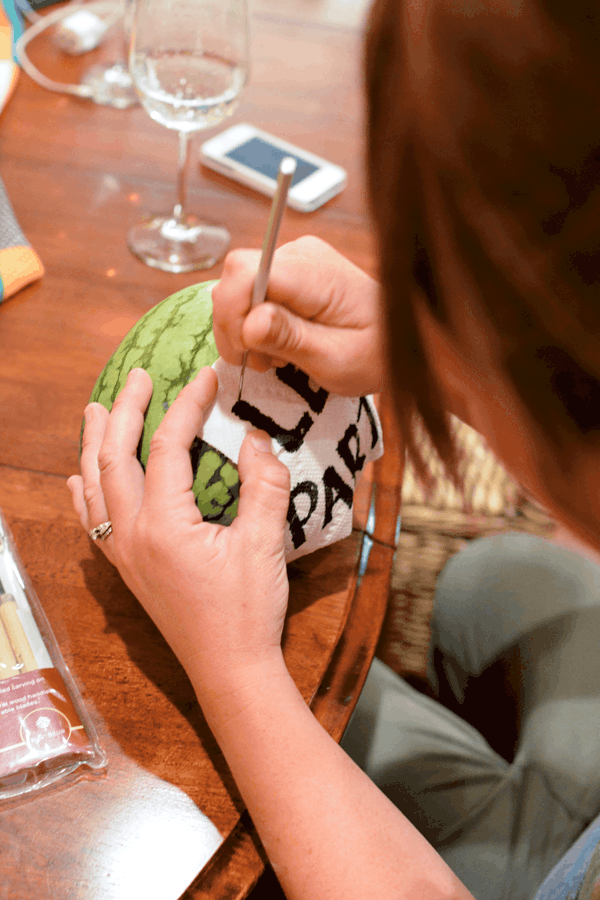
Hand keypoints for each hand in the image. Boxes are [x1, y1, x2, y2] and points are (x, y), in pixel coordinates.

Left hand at [67, 367, 290, 700]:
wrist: (229, 669)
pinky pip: (92, 521)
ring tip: (97, 410)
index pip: (166, 448)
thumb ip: (263, 485)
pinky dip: (84, 492)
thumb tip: (255, 437)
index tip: (206, 377)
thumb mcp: (265, 543)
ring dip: (95, 444)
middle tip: (137, 376)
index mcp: (165, 524)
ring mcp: (124, 554)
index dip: (186, 406)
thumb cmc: (248, 611)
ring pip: (95, 487)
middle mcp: (133, 535)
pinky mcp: (127, 569)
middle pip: (115, 458)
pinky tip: (78, 479)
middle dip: (124, 411)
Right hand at [212, 236, 384, 395]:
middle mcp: (300, 255)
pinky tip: (276, 346)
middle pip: (234, 279)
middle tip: (262, 361)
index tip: (246, 349)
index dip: (232, 312)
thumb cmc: (375, 354)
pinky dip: (253, 325)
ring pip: (237, 288)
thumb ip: (291, 338)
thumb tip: (250, 322)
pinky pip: (251, 294)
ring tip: (274, 357)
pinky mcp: (289, 274)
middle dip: (235, 326)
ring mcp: (293, 261)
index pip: (244, 272)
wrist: (398, 341)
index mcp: (314, 273)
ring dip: (244, 330)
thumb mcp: (335, 359)